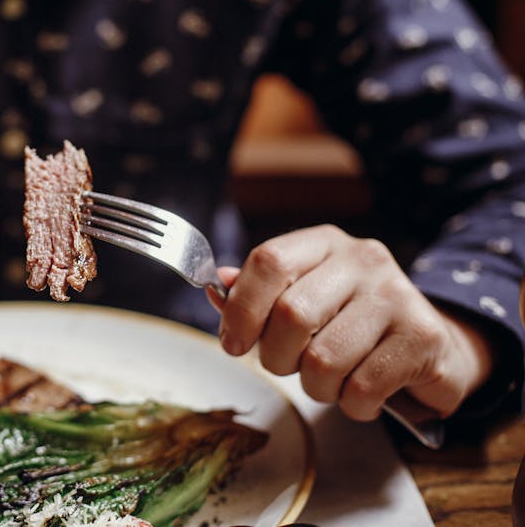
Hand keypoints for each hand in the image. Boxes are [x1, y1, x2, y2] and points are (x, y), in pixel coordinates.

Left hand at [206, 225, 494, 420]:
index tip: (233, 342)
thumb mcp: (303, 298)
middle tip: (291, 365)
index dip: (241, 309)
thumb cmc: (351, 326)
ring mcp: (397, 295)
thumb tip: (217, 286)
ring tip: (334, 380)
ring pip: (323, 360)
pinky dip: (353, 405)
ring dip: (317, 388)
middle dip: (278, 358)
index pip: (267, 261)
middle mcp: (362, 260)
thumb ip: (259, 295)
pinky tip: (365, 392)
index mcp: (324, 245)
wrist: (432, 348)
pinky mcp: (423, 337)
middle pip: (290, 315)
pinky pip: (361, 388)